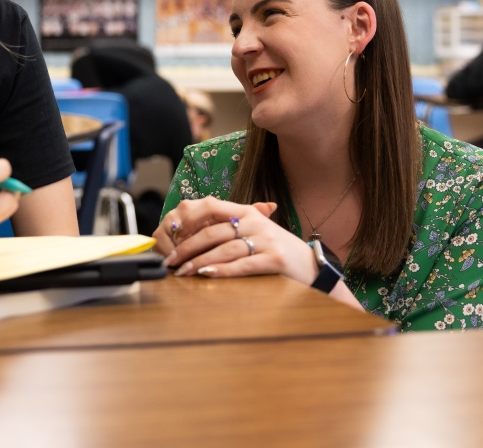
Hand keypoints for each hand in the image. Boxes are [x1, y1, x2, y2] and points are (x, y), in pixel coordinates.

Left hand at [154, 196, 317, 284]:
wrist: (311, 265)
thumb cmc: (276, 249)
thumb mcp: (254, 230)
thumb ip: (228, 227)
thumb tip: (192, 231)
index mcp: (247, 211)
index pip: (210, 207)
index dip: (187, 221)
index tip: (171, 236)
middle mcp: (255, 222)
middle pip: (213, 232)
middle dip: (187, 247)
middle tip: (171, 261)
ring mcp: (266, 240)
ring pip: (225, 249)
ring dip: (200, 261)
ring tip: (183, 272)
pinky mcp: (275, 259)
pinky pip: (243, 264)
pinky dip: (223, 270)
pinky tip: (208, 275)